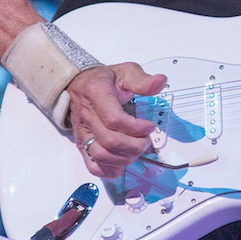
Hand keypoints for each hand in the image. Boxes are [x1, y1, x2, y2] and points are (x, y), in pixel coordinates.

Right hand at [67, 62, 166, 176]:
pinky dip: (111, 168)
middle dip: (135, 145)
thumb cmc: (103, 80)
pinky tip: (123, 159)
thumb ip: (143, 80)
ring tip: (137, 147)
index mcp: (96, 94)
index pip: (114, 119)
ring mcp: (83, 133)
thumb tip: (160, 82)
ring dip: (126, 157)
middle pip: (110, 141)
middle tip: (146, 139)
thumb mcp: (126, 72)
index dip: (136, 127)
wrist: (80, 85)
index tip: (149, 126)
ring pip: (102, 156)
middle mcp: (86, 116)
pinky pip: (93, 165)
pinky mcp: (82, 145)